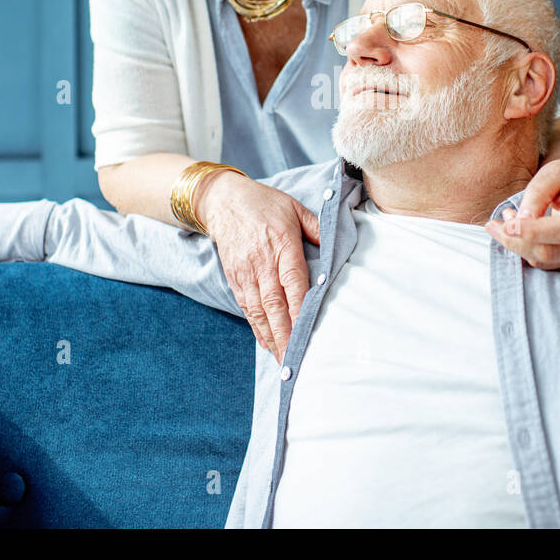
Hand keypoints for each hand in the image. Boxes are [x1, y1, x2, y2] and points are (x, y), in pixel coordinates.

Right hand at [194, 171, 321, 363]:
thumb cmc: (264, 204)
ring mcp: (246, 273)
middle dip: (285, 333)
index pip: (293, 282)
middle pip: (274, 304)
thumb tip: (337, 244)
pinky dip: (257, 328)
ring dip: (271, 337)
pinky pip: (247, 308)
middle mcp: (262, 263)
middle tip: (296, 358)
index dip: (299, 308)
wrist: (223, 201)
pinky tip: (267, 343)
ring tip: (283, 359)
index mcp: (282, 245)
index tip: (307, 331)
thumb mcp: (294, 208)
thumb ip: (318, 227)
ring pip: (259, 311)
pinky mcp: (235, 279)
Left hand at [485, 159, 559, 269]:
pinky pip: (545, 263)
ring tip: (506, 222)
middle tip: (492, 225)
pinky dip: (525, 250)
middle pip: (550, 250)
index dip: (534, 231)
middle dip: (515, 241)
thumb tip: (520, 222)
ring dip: (517, 245)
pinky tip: (518, 232)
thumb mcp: (555, 171)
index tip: (508, 224)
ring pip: (544, 260)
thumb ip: (538, 192)